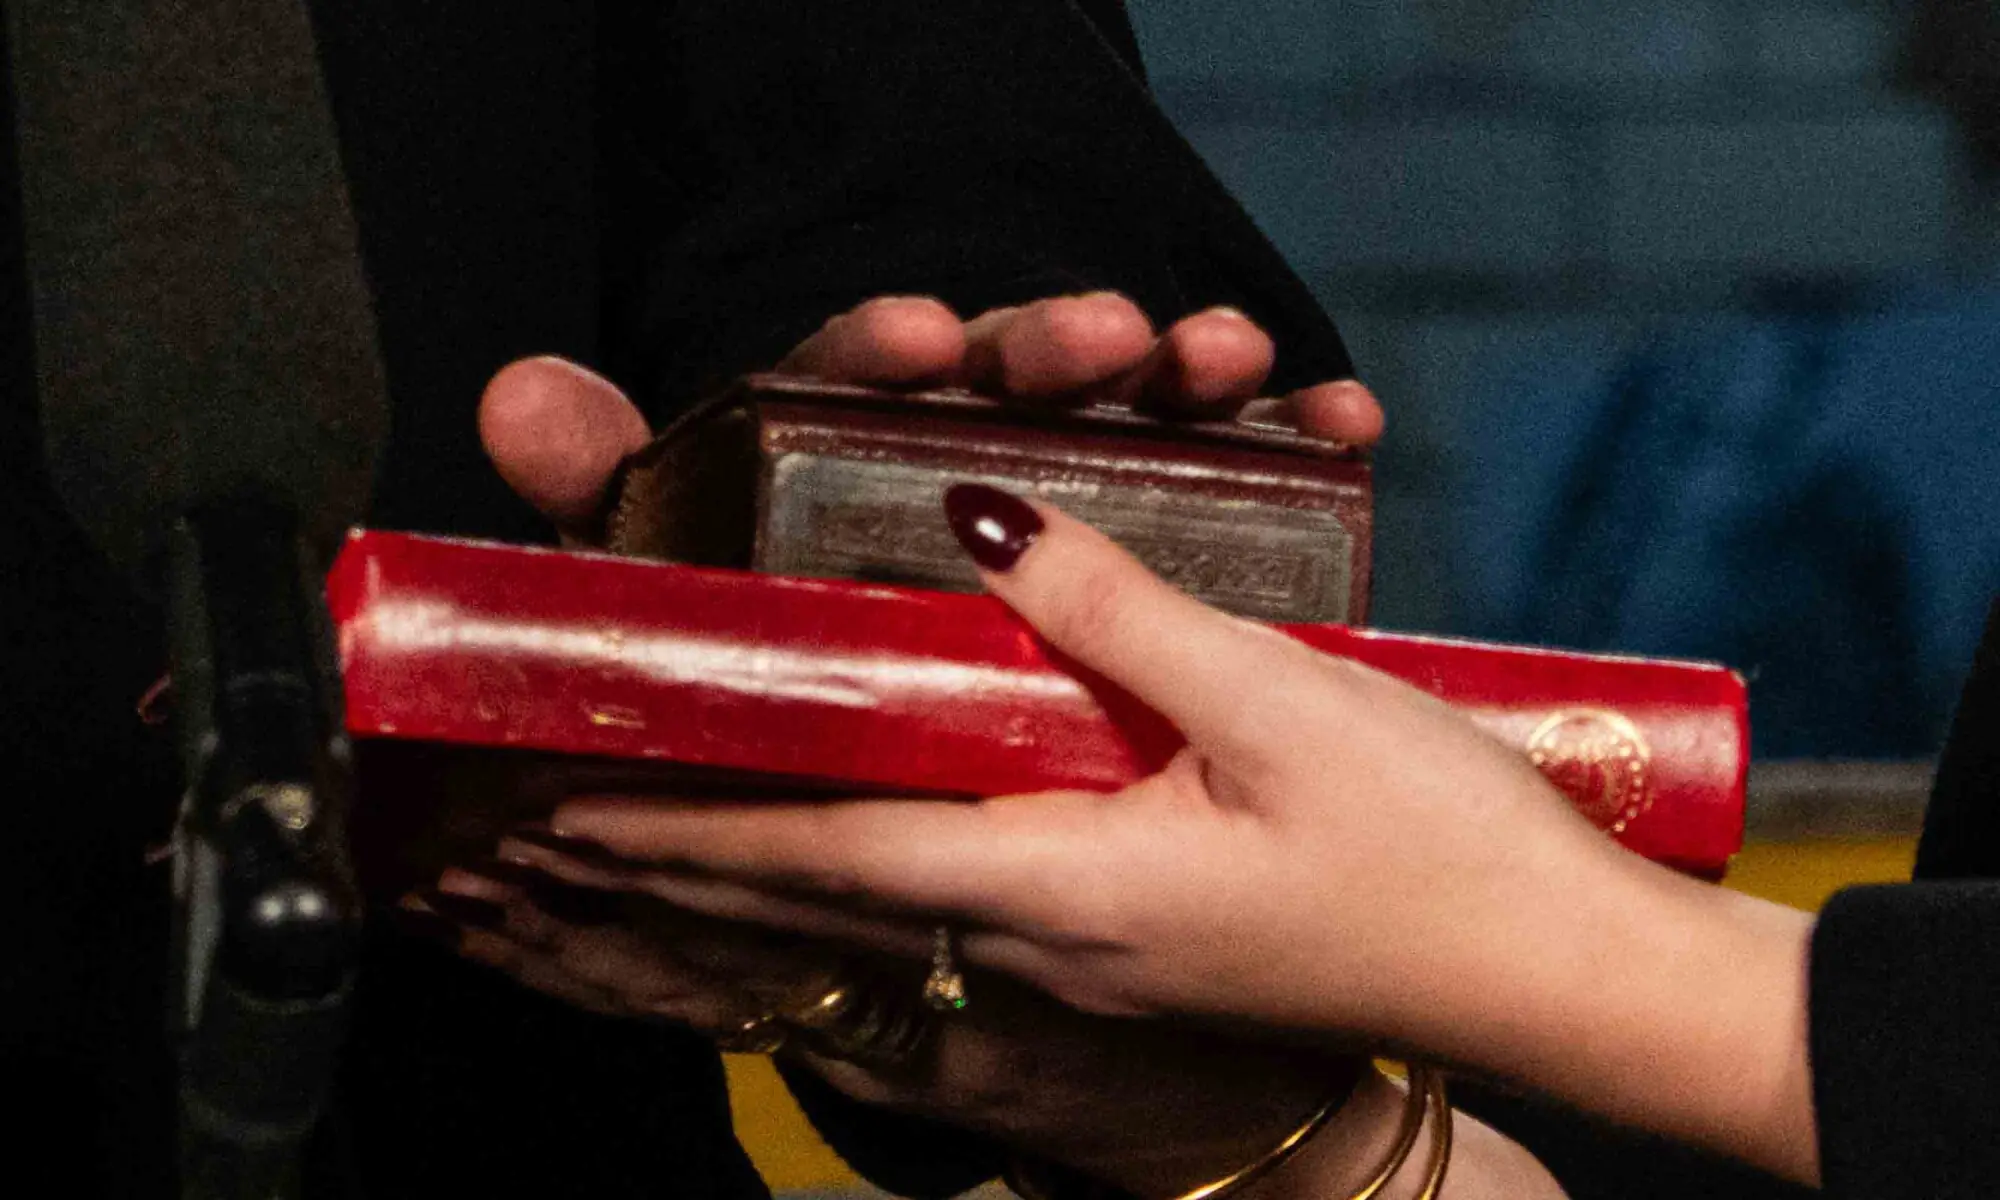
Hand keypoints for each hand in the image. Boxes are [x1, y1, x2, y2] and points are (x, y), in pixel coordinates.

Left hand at [411, 293, 1412, 1196]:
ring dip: (758, 869)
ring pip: (884, 899)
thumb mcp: (1280, 703)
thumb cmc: (1438, 851)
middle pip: (825, 894)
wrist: (1560, 975)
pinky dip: (865, 866)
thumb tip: (983, 523)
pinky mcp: (1144, 937)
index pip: (823, 853)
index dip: (680, 832)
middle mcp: (1051, 937)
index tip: (555, 817)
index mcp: (1063, 885)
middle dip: (676, 873)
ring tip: (647, 847)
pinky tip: (849, 842)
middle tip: (546, 845)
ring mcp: (1096, 954)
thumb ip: (1116, 612)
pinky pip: (964, 898)